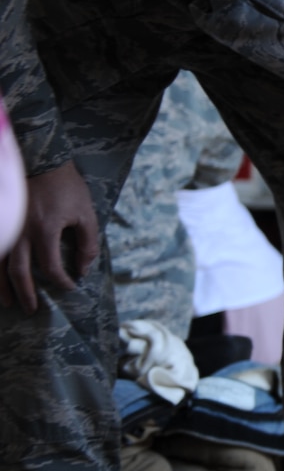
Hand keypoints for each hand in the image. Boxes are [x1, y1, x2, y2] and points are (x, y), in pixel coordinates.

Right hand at [0, 161, 99, 311]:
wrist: (39, 160)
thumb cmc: (65, 186)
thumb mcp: (86, 213)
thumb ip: (87, 243)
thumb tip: (83, 269)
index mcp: (45, 231)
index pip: (51, 268)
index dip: (61, 282)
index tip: (69, 287)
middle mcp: (20, 233)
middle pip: (18, 272)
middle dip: (26, 293)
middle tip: (31, 310)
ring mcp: (5, 228)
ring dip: (1, 287)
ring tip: (8, 303)